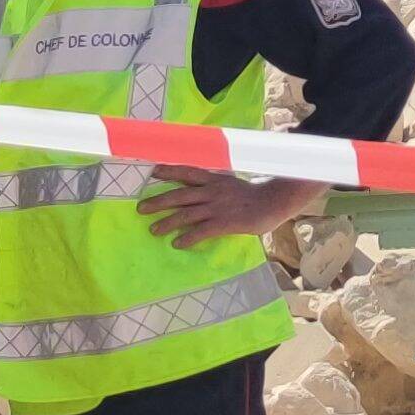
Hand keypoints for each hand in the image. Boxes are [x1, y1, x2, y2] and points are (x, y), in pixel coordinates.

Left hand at [137, 171, 323, 245]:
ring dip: (167, 222)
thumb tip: (202, 190)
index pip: (186, 172)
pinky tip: (177, 243)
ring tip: (153, 230)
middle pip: (179, 195)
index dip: (168, 171)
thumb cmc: (254, 195)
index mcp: (214, 179)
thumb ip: (216, 186)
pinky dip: (187, 237)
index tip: (151, 171)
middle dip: (158, 201)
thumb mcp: (232, 184)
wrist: (273, 203)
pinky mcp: (223, 223)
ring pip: (185, 213)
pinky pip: (200, 231)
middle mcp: (211, 191)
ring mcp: (216, 207)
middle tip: (141, 208)